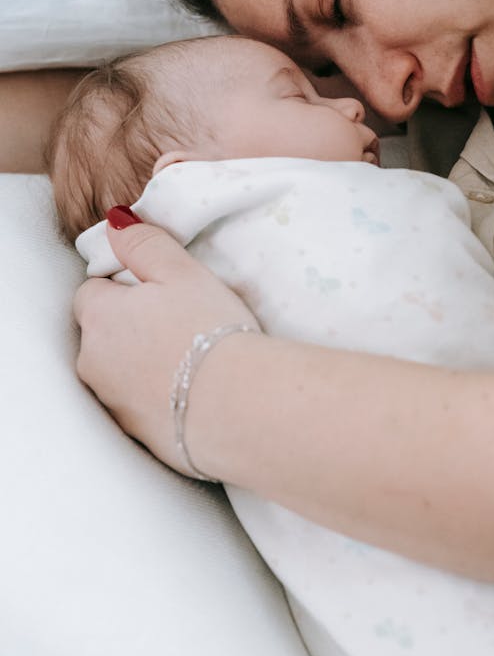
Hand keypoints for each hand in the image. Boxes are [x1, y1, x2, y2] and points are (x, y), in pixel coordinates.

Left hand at [74, 211, 258, 475]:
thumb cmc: (211, 331)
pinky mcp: (135, 434)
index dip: (125, 289)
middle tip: (181, 323)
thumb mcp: (182, 272)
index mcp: (99, 317)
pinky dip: (157, 396)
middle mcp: (93, 362)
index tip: (161, 294)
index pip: (92, 292)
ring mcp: (112, 402)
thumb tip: (115, 221)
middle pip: (102, 334)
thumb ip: (143, 243)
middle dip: (130, 327)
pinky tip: (192, 392)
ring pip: (118, 371)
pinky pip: (139, 404)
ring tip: (191, 359)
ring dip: (142, 363)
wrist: (239, 408)